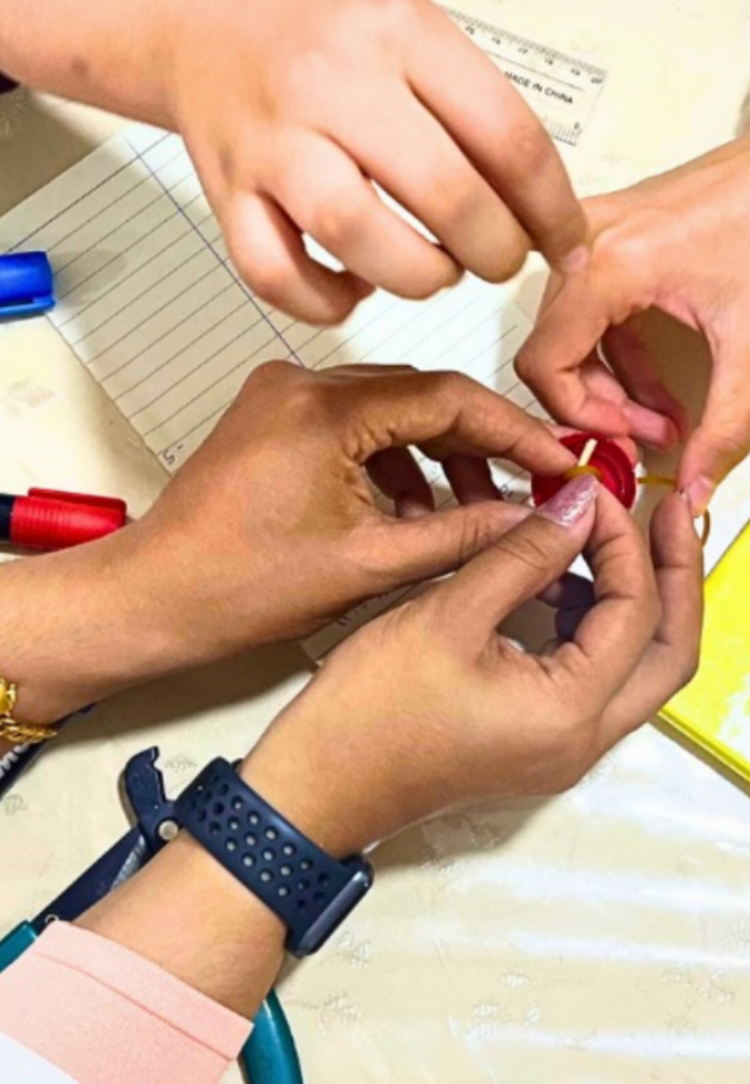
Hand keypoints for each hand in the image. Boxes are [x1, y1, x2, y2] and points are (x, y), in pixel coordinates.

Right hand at [0, 0, 584, 323]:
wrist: (200, 8)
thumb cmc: (316, 23)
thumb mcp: (411, 26)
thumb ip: (470, 106)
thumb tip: (536, 205)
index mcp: (399, 35)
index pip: (507, 138)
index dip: (552, 210)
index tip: (563, 242)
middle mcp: (333, 86)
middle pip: (444, 196)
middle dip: (494, 254)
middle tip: (498, 262)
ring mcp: (273, 143)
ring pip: (359, 238)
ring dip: (418, 279)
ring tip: (433, 273)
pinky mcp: (227, 193)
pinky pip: (276, 275)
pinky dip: (326, 303)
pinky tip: (355, 287)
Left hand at [1, 362, 572, 725]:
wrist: (154, 600)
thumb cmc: (242, 587)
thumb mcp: (368, 565)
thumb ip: (460, 535)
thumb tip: (532, 516)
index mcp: (325, 409)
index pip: (448, 397)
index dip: (514, 431)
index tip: (559, 460)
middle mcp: (302, 382)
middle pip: (420, 397)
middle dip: (478, 445)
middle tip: (530, 486)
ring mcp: (283, 395)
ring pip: (389, 412)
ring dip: (434, 458)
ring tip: (471, 513)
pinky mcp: (274, 417)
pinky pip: (354, 426)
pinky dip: (391, 462)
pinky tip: (415, 511)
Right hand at [79, 474, 701, 1018]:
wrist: (316, 786)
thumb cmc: (371, 704)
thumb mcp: (447, 614)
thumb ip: (523, 554)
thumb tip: (580, 503)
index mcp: (570, 712)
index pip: (635, 611)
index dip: (624, 541)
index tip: (592, 488)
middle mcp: (584, 741)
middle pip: (668, 652)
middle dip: (675, 577)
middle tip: (667, 513)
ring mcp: (562, 749)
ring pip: (636, 669)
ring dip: (633, 600)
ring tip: (607, 537)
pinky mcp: (535, 744)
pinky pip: (593, 679)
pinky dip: (594, 625)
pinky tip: (560, 580)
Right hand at [514, 138, 749, 513]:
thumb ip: (724, 427)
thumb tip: (694, 486)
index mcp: (609, 263)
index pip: (542, 363)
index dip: (576, 416)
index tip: (620, 440)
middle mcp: (585, 241)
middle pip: (551, 351)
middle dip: (599, 406)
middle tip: (648, 436)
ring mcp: (591, 234)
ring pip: (566, 333)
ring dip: (609, 384)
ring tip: (661, 415)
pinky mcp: (607, 235)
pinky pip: (587, 310)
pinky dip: (617, 353)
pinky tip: (658, 379)